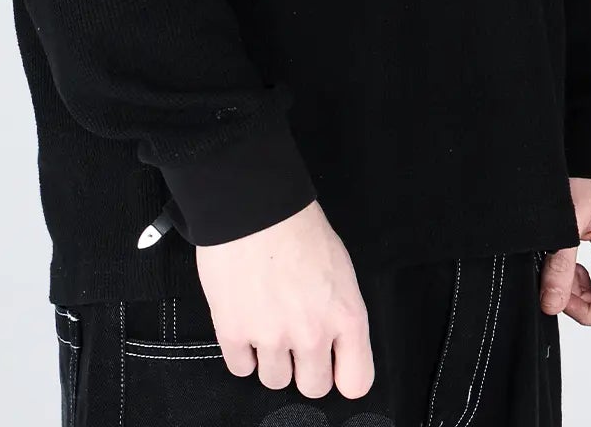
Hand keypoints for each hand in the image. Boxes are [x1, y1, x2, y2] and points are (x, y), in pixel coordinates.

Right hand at [195, 199, 374, 399]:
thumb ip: (339, 312)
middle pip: (313, 387)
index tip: (332, 365)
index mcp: (346, 315)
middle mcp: (312, 334)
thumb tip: (334, 341)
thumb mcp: (340, 268)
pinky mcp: (234, 332)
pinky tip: (244, 323)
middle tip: (293, 339)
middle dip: (303, 367)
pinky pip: (240, 368)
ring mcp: (272, 337)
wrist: (253, 203)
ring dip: (270, 357)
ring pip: (275, 381)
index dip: (342, 374)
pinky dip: (241, 351)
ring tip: (266, 322)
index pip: (356, 382)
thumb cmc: (297, 226)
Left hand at [539, 178, 590, 334]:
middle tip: (558, 278)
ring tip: (563, 265)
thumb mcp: (571, 220)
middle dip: (583, 303)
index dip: (588, 315)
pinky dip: (586, 282)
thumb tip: (550, 305)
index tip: (561, 297)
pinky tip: (571, 261)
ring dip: (582, 292)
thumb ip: (561, 265)